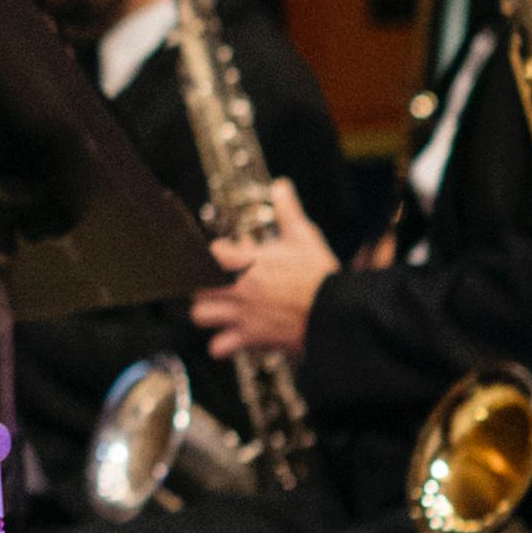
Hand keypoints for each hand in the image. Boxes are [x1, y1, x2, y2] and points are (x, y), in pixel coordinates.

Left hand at [193, 180, 338, 357]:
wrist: (337, 314)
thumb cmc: (320, 276)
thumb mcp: (304, 237)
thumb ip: (288, 211)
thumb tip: (282, 185)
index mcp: (246, 262)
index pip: (207, 252)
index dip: (213, 252)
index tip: (223, 253)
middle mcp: (237, 288)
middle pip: (194, 285)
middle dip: (201, 284)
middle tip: (214, 283)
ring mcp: (241, 315)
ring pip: (199, 315)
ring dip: (207, 312)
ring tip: (219, 309)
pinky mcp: (251, 339)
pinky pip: (219, 347)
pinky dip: (221, 345)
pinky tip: (230, 338)